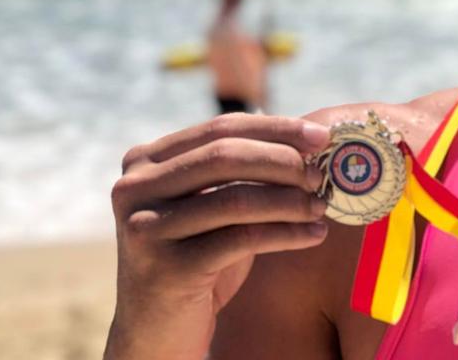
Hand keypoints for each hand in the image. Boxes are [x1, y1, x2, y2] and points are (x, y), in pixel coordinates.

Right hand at [104, 113, 331, 359]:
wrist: (159, 329)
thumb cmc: (197, 258)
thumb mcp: (211, 205)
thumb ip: (239, 169)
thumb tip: (306, 136)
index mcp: (143, 162)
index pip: (220, 128)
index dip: (276, 128)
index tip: (322, 136)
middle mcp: (134, 189)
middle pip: (226, 156)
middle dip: (284, 161)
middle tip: (323, 173)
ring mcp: (145, 229)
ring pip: (236, 199)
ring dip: (291, 200)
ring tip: (323, 206)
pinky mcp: (166, 268)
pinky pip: (242, 239)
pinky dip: (287, 233)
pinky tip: (314, 234)